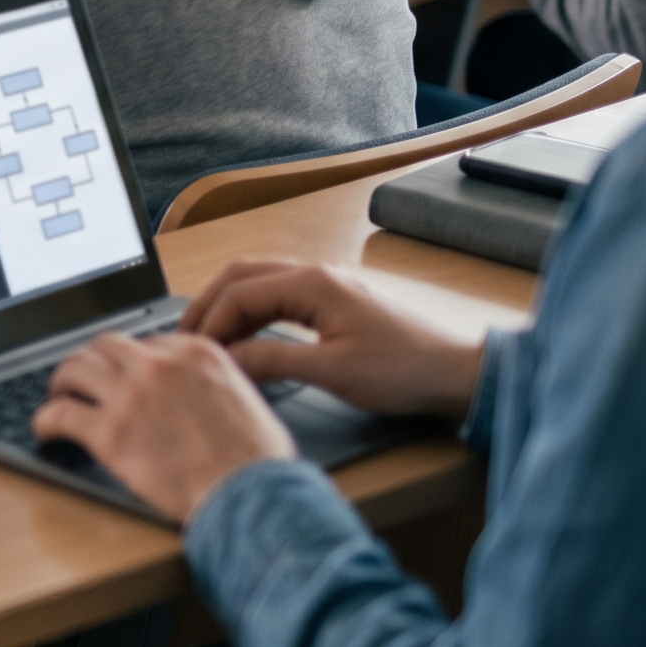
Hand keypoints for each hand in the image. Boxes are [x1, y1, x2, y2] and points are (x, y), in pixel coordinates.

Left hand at [31, 333, 293, 521]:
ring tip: (58, 396)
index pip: (146, 342)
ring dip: (62, 382)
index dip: (131, 361)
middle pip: (105, 346)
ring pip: (75, 369)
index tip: (123, 376)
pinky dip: (46, 420)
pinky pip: (60, 414)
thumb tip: (190, 389)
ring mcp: (129, 396)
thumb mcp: (243, 397)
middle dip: (92, 361)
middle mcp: (157, 365)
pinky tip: (45, 429)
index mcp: (194, 353)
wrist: (250, 494)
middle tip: (83, 379)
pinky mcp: (109, 432)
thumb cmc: (256, 459)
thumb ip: (210, 381)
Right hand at [181, 259, 483, 419]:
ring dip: (229, 306)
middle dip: (208, 305)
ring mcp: (328, 284)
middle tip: (185, 340)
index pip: (238, 294)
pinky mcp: (338, 300)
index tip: (192, 354)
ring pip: (259, 281)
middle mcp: (317, 274)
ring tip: (210, 339)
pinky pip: (279, 294)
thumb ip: (273, 362)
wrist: (460, 373)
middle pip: (241, 275)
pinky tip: (248, 336)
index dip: (208, 324)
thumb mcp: (333, 371)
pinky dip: (253, 311)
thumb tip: (226, 361)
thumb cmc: (405, 371)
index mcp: (313, 284)